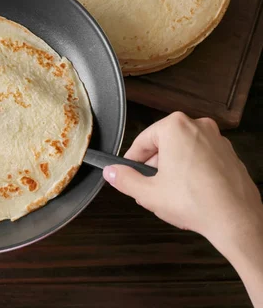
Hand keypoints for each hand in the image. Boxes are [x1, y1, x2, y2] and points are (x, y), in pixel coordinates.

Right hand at [103, 112, 262, 305]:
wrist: (236, 221)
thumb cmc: (196, 202)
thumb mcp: (147, 193)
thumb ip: (124, 179)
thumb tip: (112, 172)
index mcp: (176, 128)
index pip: (143, 140)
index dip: (132, 159)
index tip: (127, 171)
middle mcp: (199, 127)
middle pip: (165, 144)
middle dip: (154, 165)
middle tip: (148, 186)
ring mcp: (218, 140)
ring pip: (184, 151)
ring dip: (173, 169)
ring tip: (169, 194)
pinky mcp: (230, 155)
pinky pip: (203, 159)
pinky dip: (193, 172)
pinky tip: (189, 194)